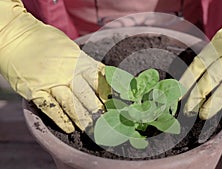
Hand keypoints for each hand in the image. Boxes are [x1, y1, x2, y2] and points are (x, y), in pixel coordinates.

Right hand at [0, 1, 109, 132]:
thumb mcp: (72, 49)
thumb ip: (86, 64)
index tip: (117, 105)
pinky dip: (61, 119)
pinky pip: (50, 107)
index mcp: (79, 61)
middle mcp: (67, 72)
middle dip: (99, 110)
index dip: (109, 94)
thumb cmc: (47, 41)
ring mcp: (51, 82)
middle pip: (87, 94)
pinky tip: (69, 128)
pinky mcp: (34, 90)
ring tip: (93, 129)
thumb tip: (104, 78)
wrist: (16, 36)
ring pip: (71, 103)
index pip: (99, 79)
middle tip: (107, 122)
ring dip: (83, 118)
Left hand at [180, 0, 221, 120]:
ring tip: (204, 115)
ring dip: (215, 103)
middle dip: (197, 96)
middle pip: (210, 78)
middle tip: (187, 110)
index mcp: (218, 47)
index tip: (177, 96)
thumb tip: (193, 75)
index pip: (198, 66)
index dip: (186, 82)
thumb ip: (211, 53)